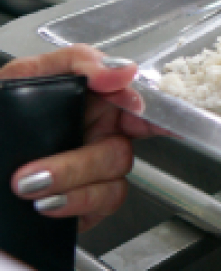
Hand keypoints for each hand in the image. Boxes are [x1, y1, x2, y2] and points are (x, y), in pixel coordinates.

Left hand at [7, 47, 156, 231]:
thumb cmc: (0, 114)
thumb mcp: (24, 75)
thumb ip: (74, 62)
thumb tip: (121, 71)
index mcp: (93, 105)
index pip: (139, 106)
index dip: (155, 114)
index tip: (146, 119)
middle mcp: (98, 139)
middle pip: (121, 149)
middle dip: (80, 162)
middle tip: (34, 172)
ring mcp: (92, 175)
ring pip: (114, 180)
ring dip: (70, 184)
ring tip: (26, 186)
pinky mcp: (85, 208)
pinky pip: (103, 206)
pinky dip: (75, 205)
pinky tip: (44, 204)